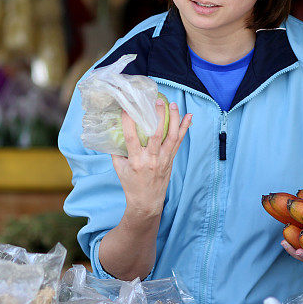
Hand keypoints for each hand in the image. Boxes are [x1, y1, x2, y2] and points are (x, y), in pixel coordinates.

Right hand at [111, 99, 191, 215]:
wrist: (147, 201)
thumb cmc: (131, 184)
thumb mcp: (119, 168)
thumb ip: (116, 150)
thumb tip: (114, 131)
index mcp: (136, 161)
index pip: (132, 138)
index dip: (129, 122)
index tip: (127, 108)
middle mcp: (151, 159)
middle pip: (156, 134)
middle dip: (158, 116)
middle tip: (157, 101)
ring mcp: (163, 159)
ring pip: (172, 136)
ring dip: (174, 119)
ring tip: (173, 104)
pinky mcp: (171, 159)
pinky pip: (179, 141)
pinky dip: (184, 128)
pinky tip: (189, 117)